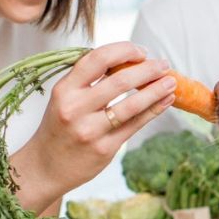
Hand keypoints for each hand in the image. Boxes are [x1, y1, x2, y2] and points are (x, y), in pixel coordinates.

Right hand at [14, 42, 177, 207]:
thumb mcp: (64, 99)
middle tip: (164, 64)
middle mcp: (75, 108)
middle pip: (120, 81)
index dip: (124, 51)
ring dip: (156, 90)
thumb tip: (128, 62)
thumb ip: (89, 81)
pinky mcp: (105, 148)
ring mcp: (91, 130)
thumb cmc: (60, 127)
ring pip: (132, 105)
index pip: (97, 59)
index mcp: (64, 89)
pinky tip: (165, 101)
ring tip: (172, 82)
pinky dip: (154, 110)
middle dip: (148, 70)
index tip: (141, 51)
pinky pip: (135, 125)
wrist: (46, 167)